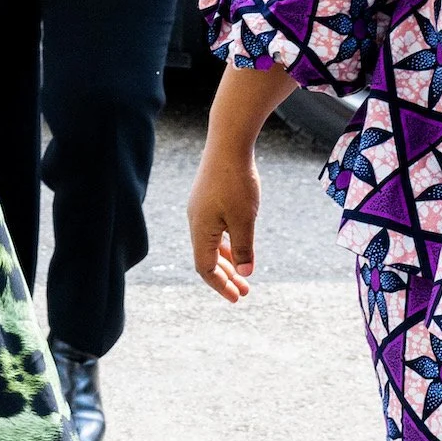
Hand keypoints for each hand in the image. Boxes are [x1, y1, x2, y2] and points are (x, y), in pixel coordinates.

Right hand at [188, 133, 259, 301]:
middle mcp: (196, 222)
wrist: (228, 143)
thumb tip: (245, 274)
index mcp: (201, 230)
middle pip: (207, 258)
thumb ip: (244, 248)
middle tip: (243, 292)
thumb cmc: (237, 182)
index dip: (220, 285)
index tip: (237, 297)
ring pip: (211, 244)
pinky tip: (239, 245)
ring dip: (228, 261)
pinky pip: (214, 230)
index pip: (206, 268)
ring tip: (243, 274)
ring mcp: (200, 210)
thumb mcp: (245, 220)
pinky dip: (226, 243)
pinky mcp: (207, 199)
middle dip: (226, 277)